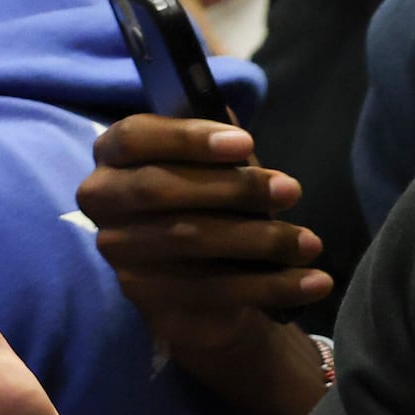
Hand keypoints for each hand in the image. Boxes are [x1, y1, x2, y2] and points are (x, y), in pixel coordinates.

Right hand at [77, 115, 331, 414]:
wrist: (203, 280)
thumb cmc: (207, 205)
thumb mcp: (212, 169)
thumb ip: (218, 146)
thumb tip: (230, 118)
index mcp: (111, 158)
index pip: (132, 137)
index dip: (186, 138)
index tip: (246, 142)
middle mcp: (101, 201)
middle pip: (158, 188)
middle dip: (232, 187)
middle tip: (291, 190)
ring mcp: (119, 252)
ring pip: (188, 239)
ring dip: (260, 239)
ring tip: (310, 243)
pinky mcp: (146, 296)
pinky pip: (211, 289)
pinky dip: (270, 286)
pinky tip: (312, 282)